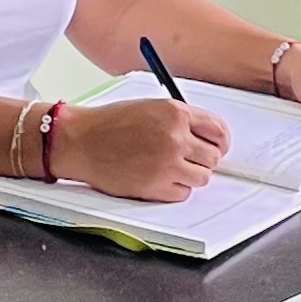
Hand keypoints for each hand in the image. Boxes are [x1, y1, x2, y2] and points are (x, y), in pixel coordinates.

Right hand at [66, 93, 228, 200]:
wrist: (80, 141)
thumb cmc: (109, 124)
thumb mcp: (150, 108)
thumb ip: (180, 120)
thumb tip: (206, 138)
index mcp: (176, 113)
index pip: (219, 130)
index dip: (220, 142)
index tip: (216, 148)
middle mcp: (175, 137)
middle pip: (213, 157)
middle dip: (203, 160)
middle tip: (187, 160)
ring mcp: (167, 164)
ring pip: (202, 178)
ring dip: (189, 176)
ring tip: (168, 168)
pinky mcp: (156, 186)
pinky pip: (183, 193)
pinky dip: (174, 189)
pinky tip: (157, 178)